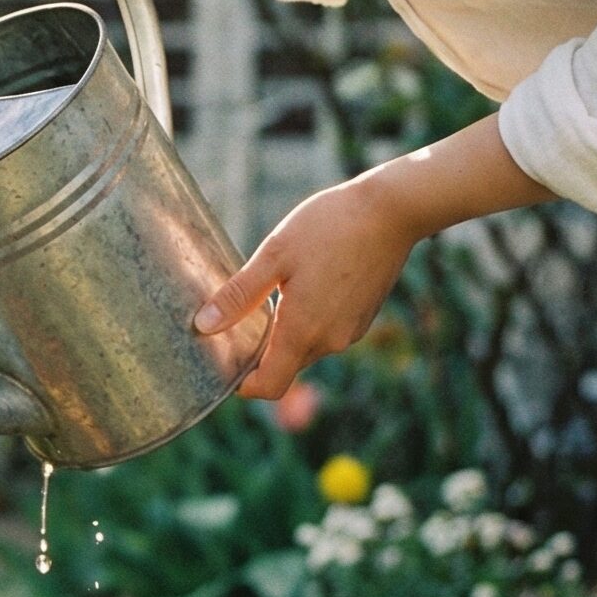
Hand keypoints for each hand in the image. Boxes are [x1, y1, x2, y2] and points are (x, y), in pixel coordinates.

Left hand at [194, 176, 421, 399]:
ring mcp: (350, 332)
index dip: (242, 384)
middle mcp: (330, 341)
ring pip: (305, 348)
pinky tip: (302, 286)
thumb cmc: (329, 226)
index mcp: (303, 331)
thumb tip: (204, 326)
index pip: (269, 387)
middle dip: (259, 353)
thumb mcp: (274, 255)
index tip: (223, 361)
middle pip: (284, 367)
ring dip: (283, 333)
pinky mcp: (362, 319)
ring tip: (271, 294)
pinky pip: (325, 333)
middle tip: (237, 317)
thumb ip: (239, 295)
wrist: (393, 210)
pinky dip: (307, 321)